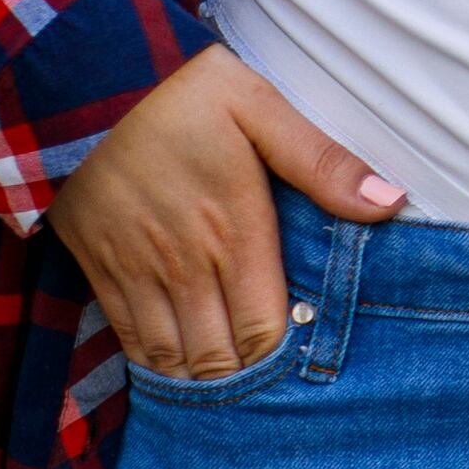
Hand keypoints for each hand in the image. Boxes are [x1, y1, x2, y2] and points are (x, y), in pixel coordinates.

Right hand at [44, 48, 406, 377]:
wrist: (78, 81)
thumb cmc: (179, 90)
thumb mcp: (260, 108)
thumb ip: (322, 163)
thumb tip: (390, 202)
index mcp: (235, 232)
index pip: (265, 330)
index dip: (284, 357)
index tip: (304, 359)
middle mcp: (186, 266)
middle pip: (219, 360)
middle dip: (245, 381)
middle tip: (269, 385)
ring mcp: (137, 274)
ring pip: (172, 360)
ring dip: (200, 380)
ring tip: (229, 387)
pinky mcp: (99, 270)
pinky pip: (129, 341)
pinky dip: (155, 363)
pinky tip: (178, 367)